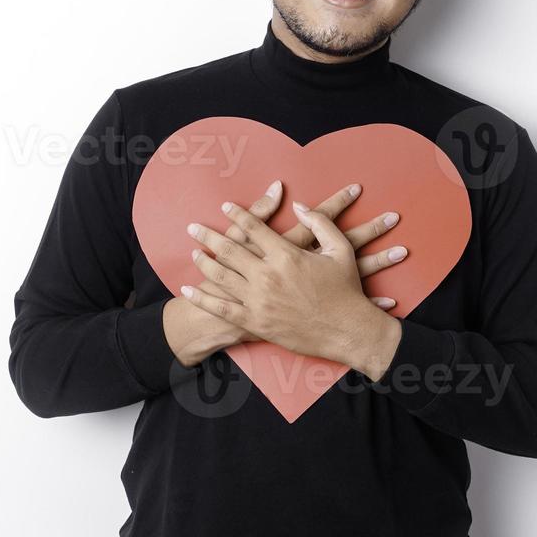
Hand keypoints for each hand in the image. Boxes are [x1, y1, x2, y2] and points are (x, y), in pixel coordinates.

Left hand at [179, 197, 401, 371]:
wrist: (348, 331)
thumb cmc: (346, 290)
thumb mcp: (340, 249)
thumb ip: (319, 223)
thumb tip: (299, 205)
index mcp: (286, 255)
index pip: (254, 228)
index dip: (237, 215)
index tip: (225, 207)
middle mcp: (268, 275)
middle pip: (229, 250)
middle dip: (208, 236)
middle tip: (193, 228)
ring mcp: (259, 300)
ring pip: (221, 277)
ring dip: (204, 262)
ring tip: (193, 253)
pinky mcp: (256, 322)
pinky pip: (222, 309)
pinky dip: (202, 298)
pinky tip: (189, 290)